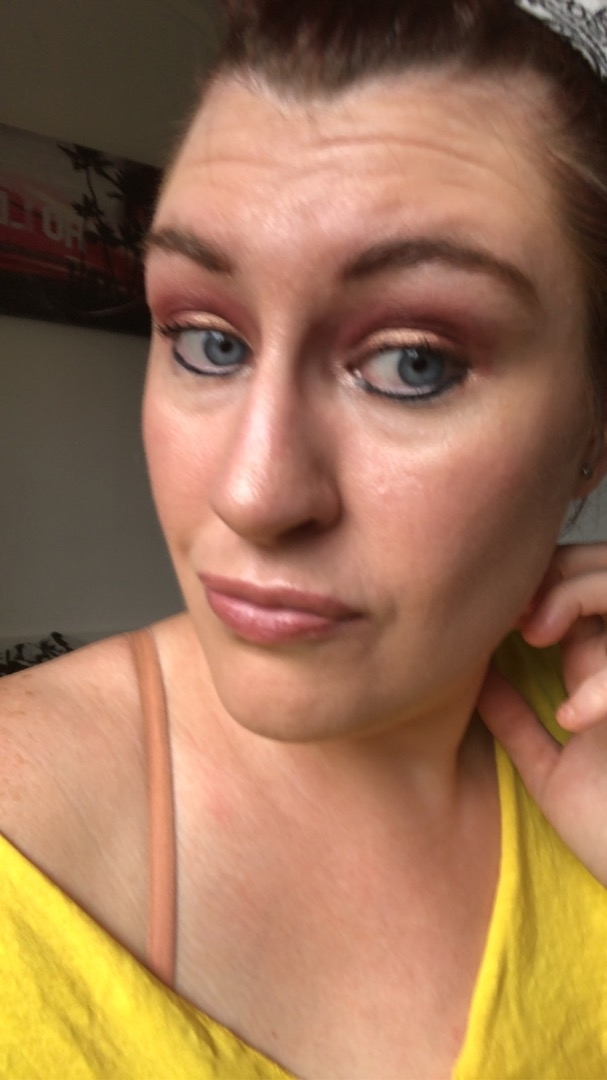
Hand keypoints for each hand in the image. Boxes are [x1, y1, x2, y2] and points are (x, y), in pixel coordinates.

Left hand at [478, 543, 606, 886]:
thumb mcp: (550, 771)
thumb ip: (517, 720)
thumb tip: (474, 675)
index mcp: (601, 672)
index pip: (581, 584)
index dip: (545, 576)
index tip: (500, 611)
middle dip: (566, 572)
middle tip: (520, 614)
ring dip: (585, 595)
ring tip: (536, 635)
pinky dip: (603, 686)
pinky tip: (575, 720)